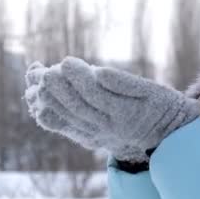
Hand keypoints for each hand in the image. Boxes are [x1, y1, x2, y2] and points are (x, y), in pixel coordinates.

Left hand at [24, 57, 199, 161]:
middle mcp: (108, 128)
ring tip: (34, 77)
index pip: (95, 95)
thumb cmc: (161, 105)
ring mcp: (97, 135)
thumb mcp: (152, 90)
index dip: (78, 78)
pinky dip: (49, 113)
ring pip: (66, 118)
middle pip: (76, 107)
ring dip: (47, 98)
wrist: (165, 136)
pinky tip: (36, 98)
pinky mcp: (90, 137)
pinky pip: (65, 127)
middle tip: (41, 69)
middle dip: (56, 87)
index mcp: (125, 114)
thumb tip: (99, 72)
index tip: (65, 61)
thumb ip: (125, 82)